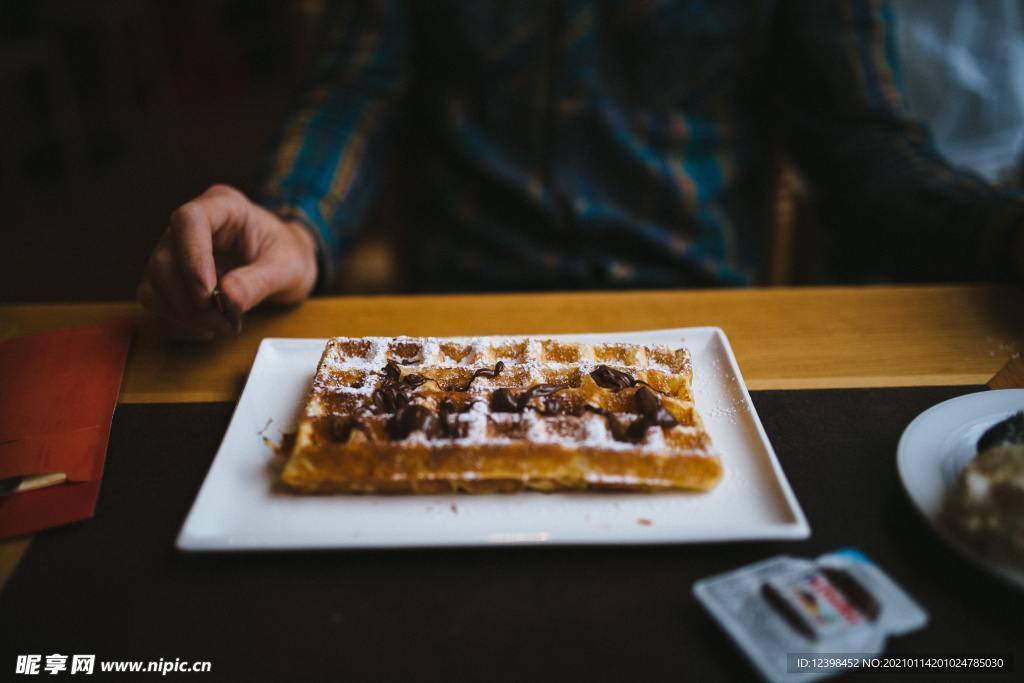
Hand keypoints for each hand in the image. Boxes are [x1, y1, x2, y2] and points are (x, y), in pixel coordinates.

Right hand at [137, 184, 316, 339]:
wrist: (285, 265)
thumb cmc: (288, 256)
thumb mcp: (287, 268)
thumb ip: (259, 281)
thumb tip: (227, 298)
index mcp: (224, 206)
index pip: (189, 220)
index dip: (193, 257)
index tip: (208, 293)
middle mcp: (191, 225)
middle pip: (165, 258)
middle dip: (191, 300)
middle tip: (224, 324)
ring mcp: (175, 250)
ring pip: (154, 282)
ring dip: (183, 314)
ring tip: (221, 328)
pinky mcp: (170, 277)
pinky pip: (155, 300)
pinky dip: (177, 321)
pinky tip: (207, 328)